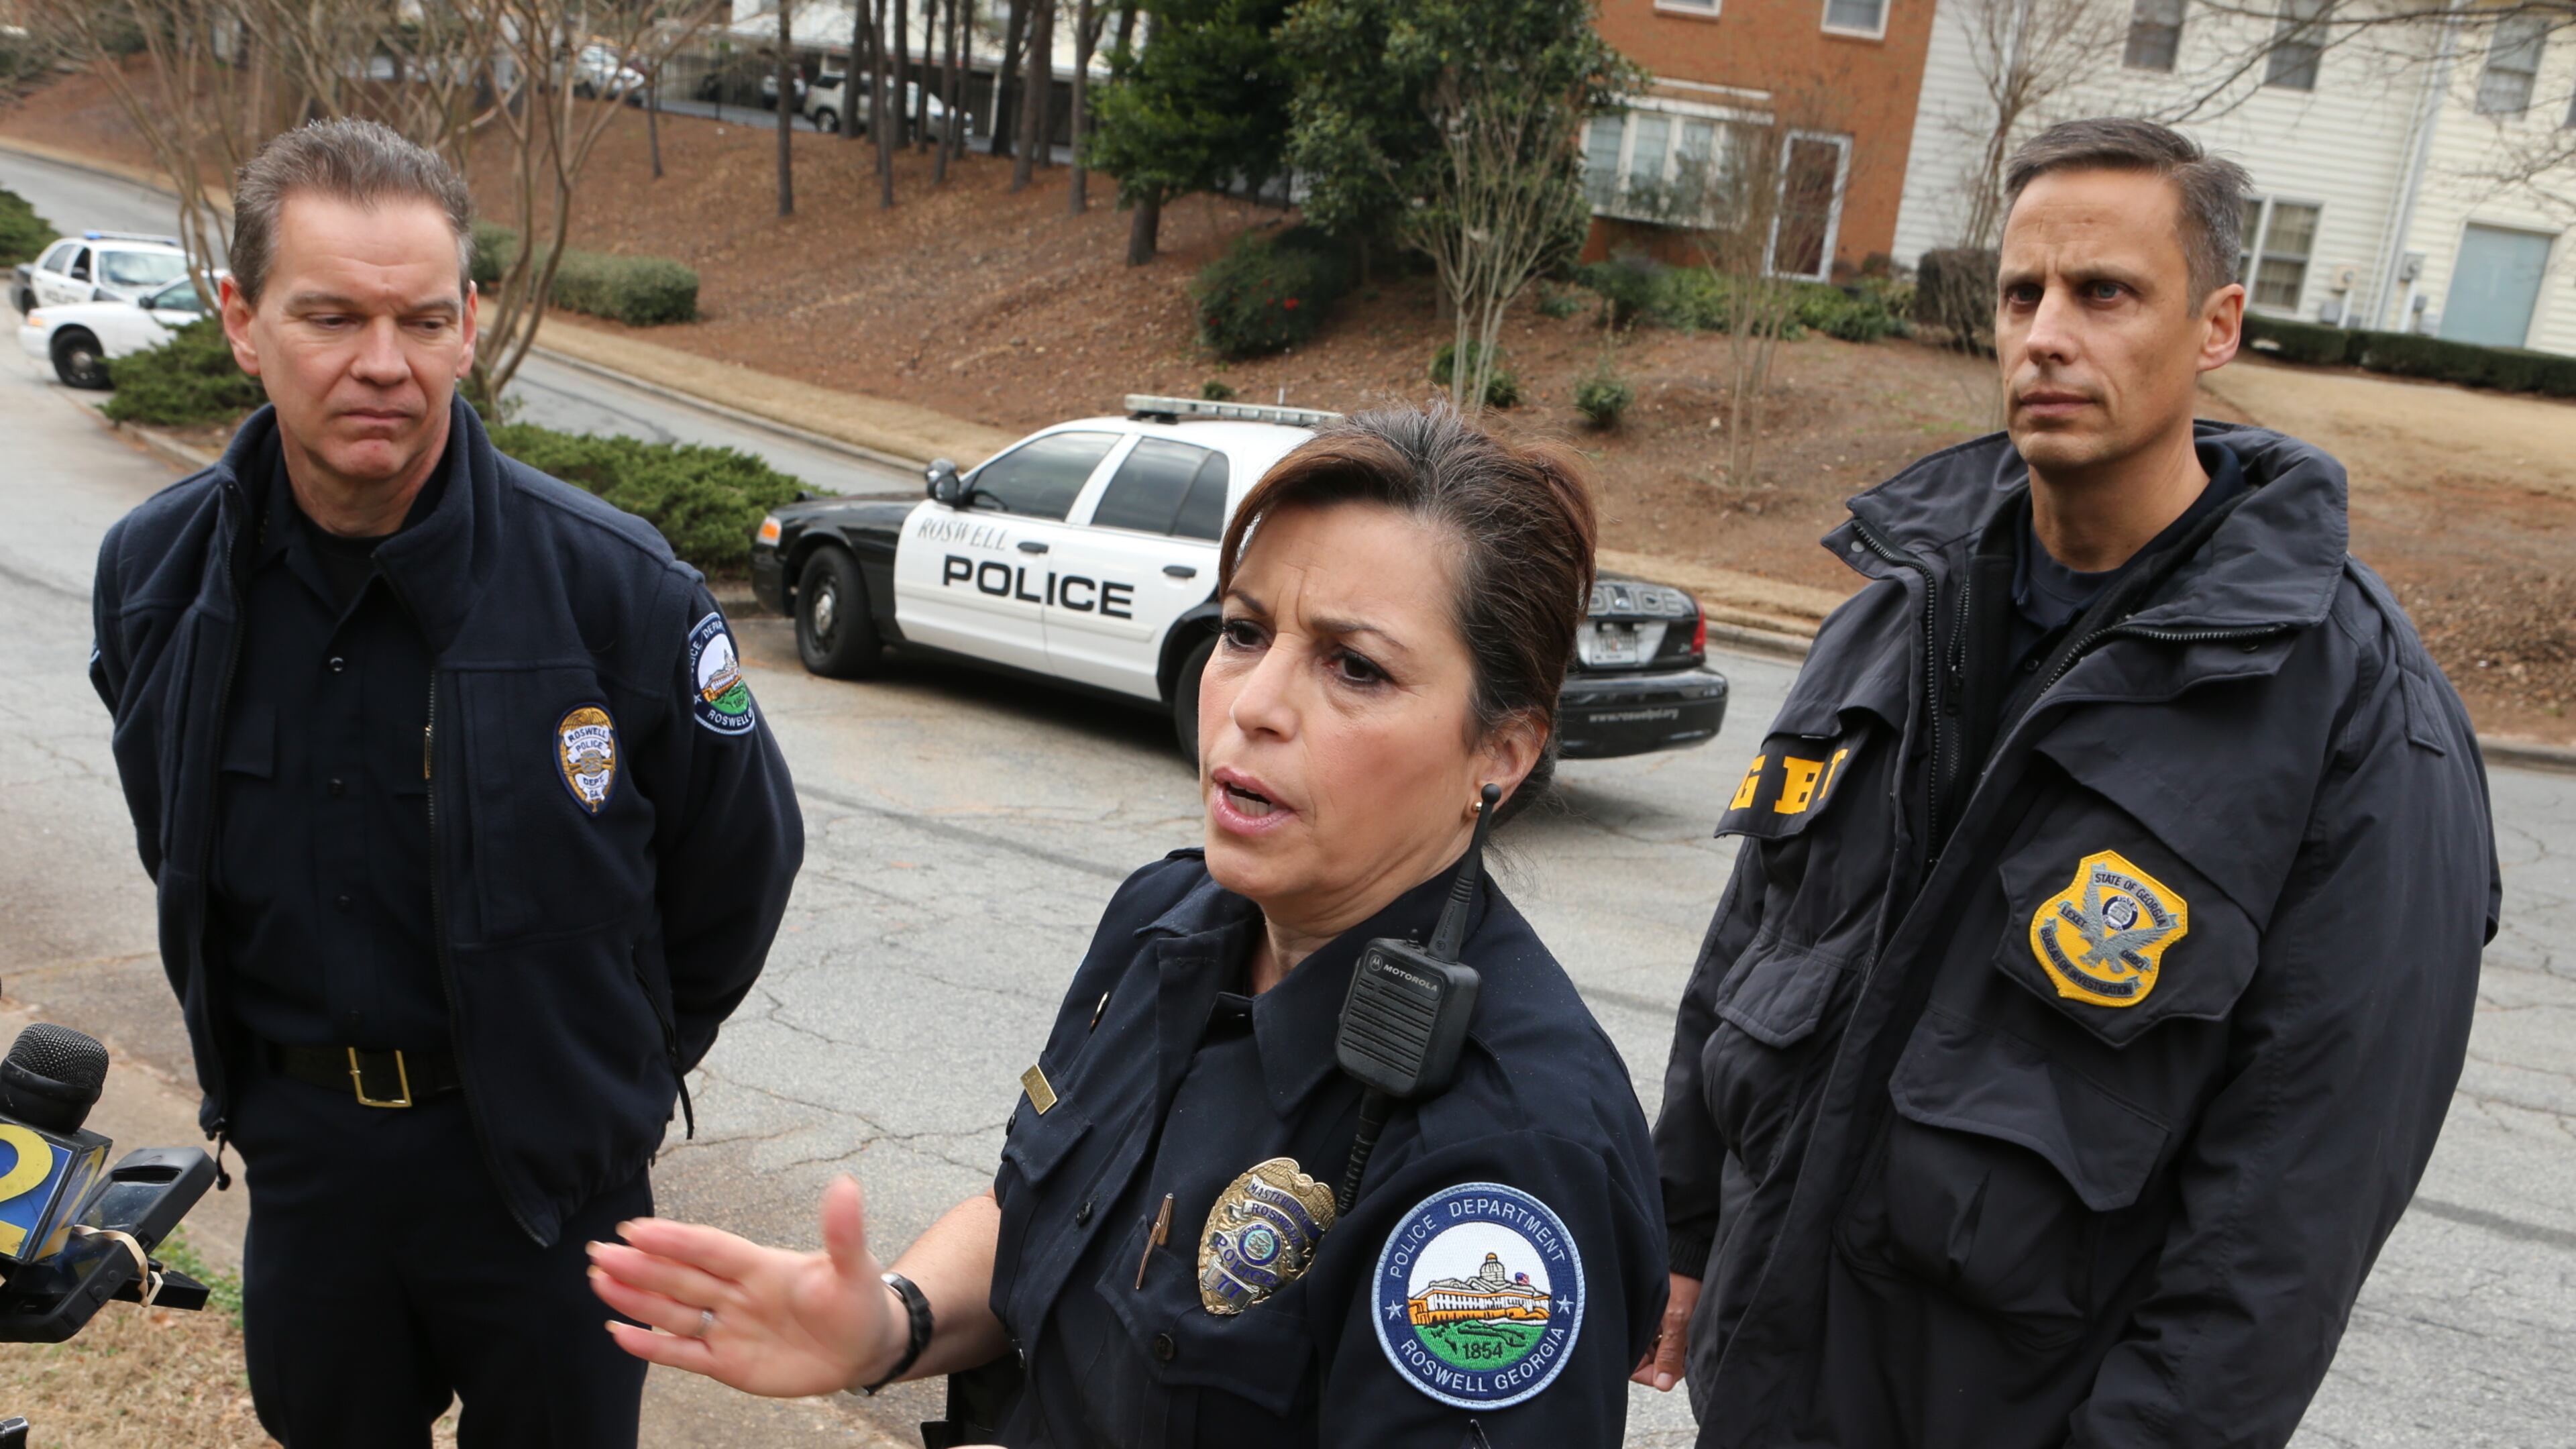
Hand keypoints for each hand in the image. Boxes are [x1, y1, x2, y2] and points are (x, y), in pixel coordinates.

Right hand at [588, 1174, 906, 1397]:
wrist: (864, 1348)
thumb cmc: (859, 1301)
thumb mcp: (855, 1268)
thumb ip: (844, 1232)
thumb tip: (846, 1184)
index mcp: (760, 1266)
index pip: (710, 1249)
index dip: (676, 1239)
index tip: (637, 1228)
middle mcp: (736, 1293)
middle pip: (680, 1276)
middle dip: (641, 1264)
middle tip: (600, 1251)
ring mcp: (728, 1328)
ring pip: (673, 1311)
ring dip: (636, 1297)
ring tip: (599, 1280)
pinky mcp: (727, 1363)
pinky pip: (683, 1354)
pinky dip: (651, 1345)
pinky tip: (618, 1331)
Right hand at [1629, 1272, 1700, 1391]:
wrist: (1691, 1251)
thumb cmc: (1682, 1280)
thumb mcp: (1678, 1318)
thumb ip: (1670, 1353)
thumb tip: (1663, 1385)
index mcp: (1633, 1326)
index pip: (1635, 1367)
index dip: (1654, 1372)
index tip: (1674, 1368)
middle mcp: (1637, 1326)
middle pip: (1648, 1361)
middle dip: (1668, 1361)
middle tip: (1686, 1350)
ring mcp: (1648, 1322)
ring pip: (1659, 1350)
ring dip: (1674, 1350)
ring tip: (1688, 1336)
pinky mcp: (1659, 1316)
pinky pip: (1665, 1337)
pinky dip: (1677, 1339)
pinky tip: (1688, 1331)